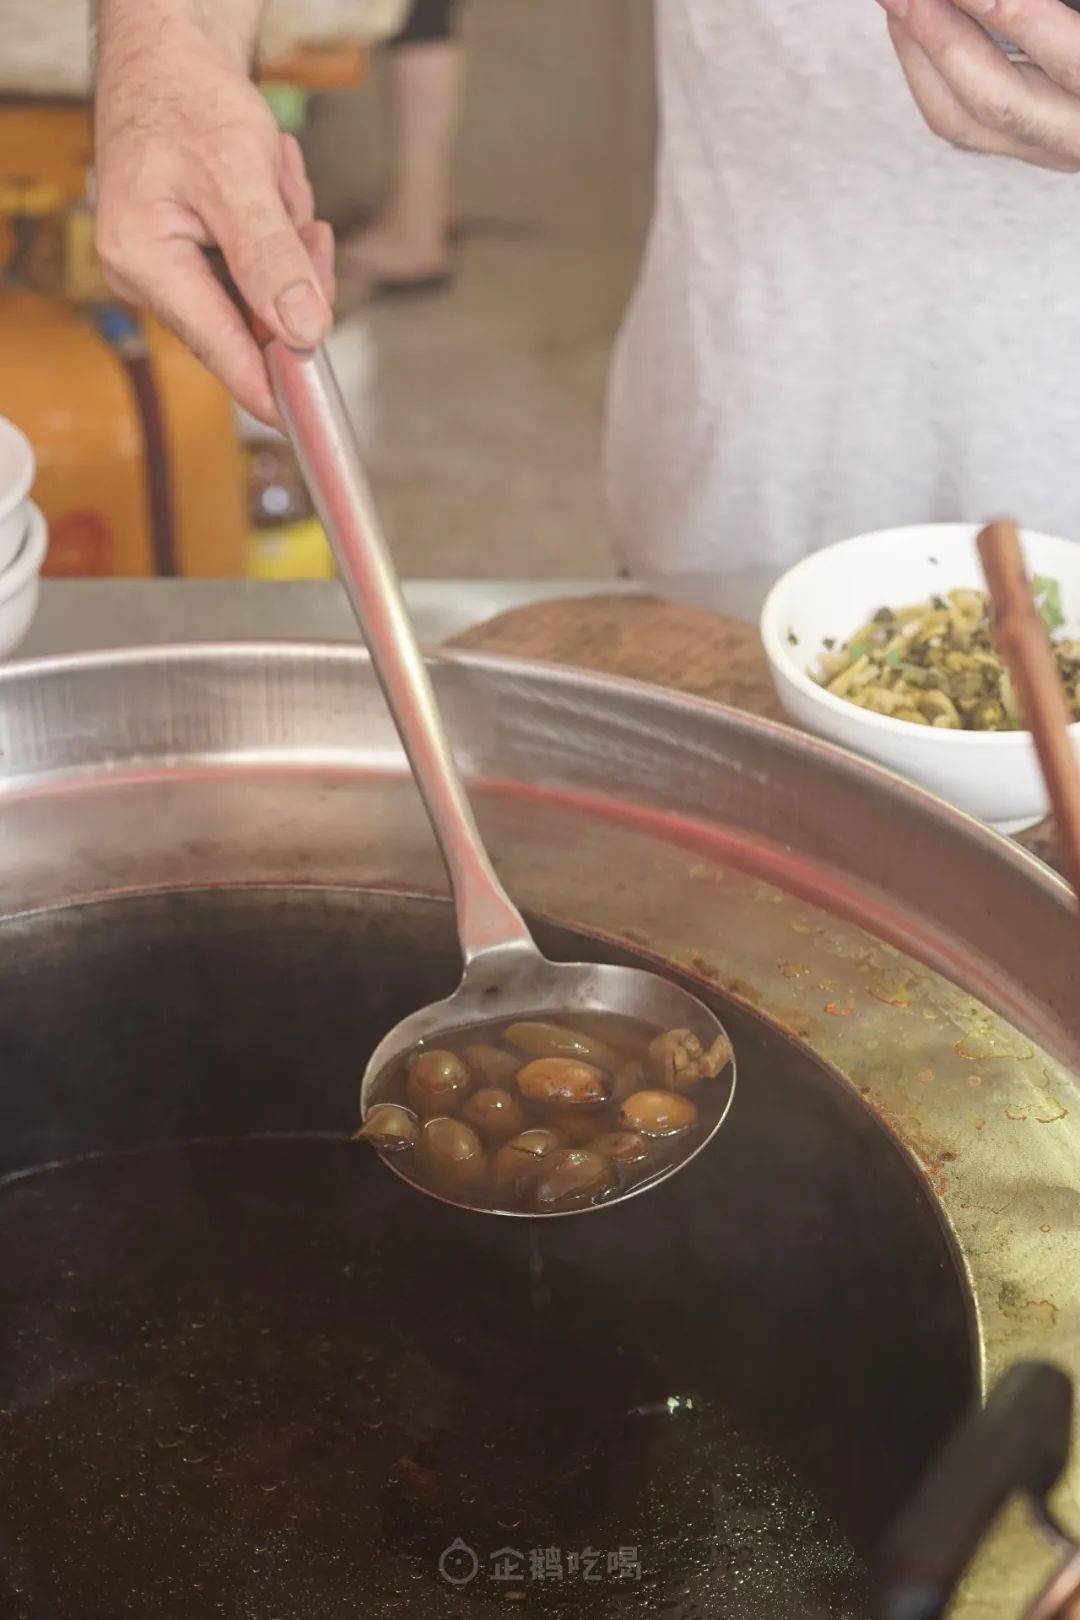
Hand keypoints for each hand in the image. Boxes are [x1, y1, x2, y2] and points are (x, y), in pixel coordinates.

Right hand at [95, 19, 334, 421]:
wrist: (168, 62)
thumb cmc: (186, 102)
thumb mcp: (237, 173)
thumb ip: (270, 258)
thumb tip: (303, 332)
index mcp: (147, 263)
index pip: (223, 350)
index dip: (274, 386)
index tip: (312, 420)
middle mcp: (152, 280)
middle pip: (254, 326)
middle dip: (293, 275)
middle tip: (298, 217)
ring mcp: (174, 275)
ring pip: (266, 299)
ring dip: (288, 244)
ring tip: (272, 182)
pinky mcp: (195, 265)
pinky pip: (260, 277)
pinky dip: (279, 236)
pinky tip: (269, 191)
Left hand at [877, 0, 1079, 171]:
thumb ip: (1055, 8)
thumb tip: (997, 0)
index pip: (1068, 56)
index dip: (1009, 13)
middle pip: (999, 100)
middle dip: (942, 37)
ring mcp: (1054, 148)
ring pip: (965, 121)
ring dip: (919, 56)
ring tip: (895, 0)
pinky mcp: (1031, 148)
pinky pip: (960, 124)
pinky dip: (927, 74)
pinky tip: (912, 28)